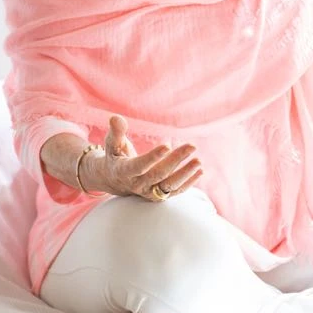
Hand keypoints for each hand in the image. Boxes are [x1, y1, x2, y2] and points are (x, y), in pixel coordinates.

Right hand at [87, 115, 202, 200]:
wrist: (114, 179)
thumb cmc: (115, 156)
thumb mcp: (112, 143)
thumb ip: (116, 132)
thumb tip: (116, 117)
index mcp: (124, 171)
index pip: (138, 166)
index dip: (152, 158)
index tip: (167, 146)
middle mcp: (137, 184)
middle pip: (158, 175)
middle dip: (176, 161)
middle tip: (191, 146)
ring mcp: (149, 192)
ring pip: (169, 186)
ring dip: (185, 174)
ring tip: (198, 161)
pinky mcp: (158, 195)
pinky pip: (175, 191)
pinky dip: (188, 183)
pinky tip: (200, 171)